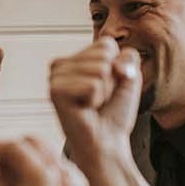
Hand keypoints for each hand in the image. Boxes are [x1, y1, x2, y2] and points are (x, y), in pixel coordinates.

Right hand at [48, 38, 141, 167]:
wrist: (106, 141)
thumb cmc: (114, 112)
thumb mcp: (129, 77)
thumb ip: (129, 57)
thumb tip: (112, 63)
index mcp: (74, 58)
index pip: (106, 44)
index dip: (117, 68)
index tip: (107, 88)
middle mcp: (61, 64)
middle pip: (104, 56)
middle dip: (111, 81)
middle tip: (99, 99)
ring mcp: (55, 77)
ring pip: (100, 69)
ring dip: (104, 92)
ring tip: (92, 105)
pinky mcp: (55, 90)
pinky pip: (92, 84)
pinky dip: (96, 100)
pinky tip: (85, 109)